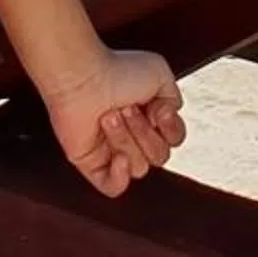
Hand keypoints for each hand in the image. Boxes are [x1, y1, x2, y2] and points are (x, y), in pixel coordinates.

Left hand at [41, 49, 184, 197]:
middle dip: (144, 132)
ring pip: (139, 168)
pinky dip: (119, 175)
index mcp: (148, 116)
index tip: (158, 110)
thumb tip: (169, 117)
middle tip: (126, 108)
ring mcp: (112, 151)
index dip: (171, 129)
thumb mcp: (160, 74)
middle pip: (159, 156)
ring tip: (108, 117)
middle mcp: (132, 135)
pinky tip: (116, 156)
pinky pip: (114, 188)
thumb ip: (174, 99)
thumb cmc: (116, 70)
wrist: (83, 77)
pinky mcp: (92, 165)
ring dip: (125, 140)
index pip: (174, 140)